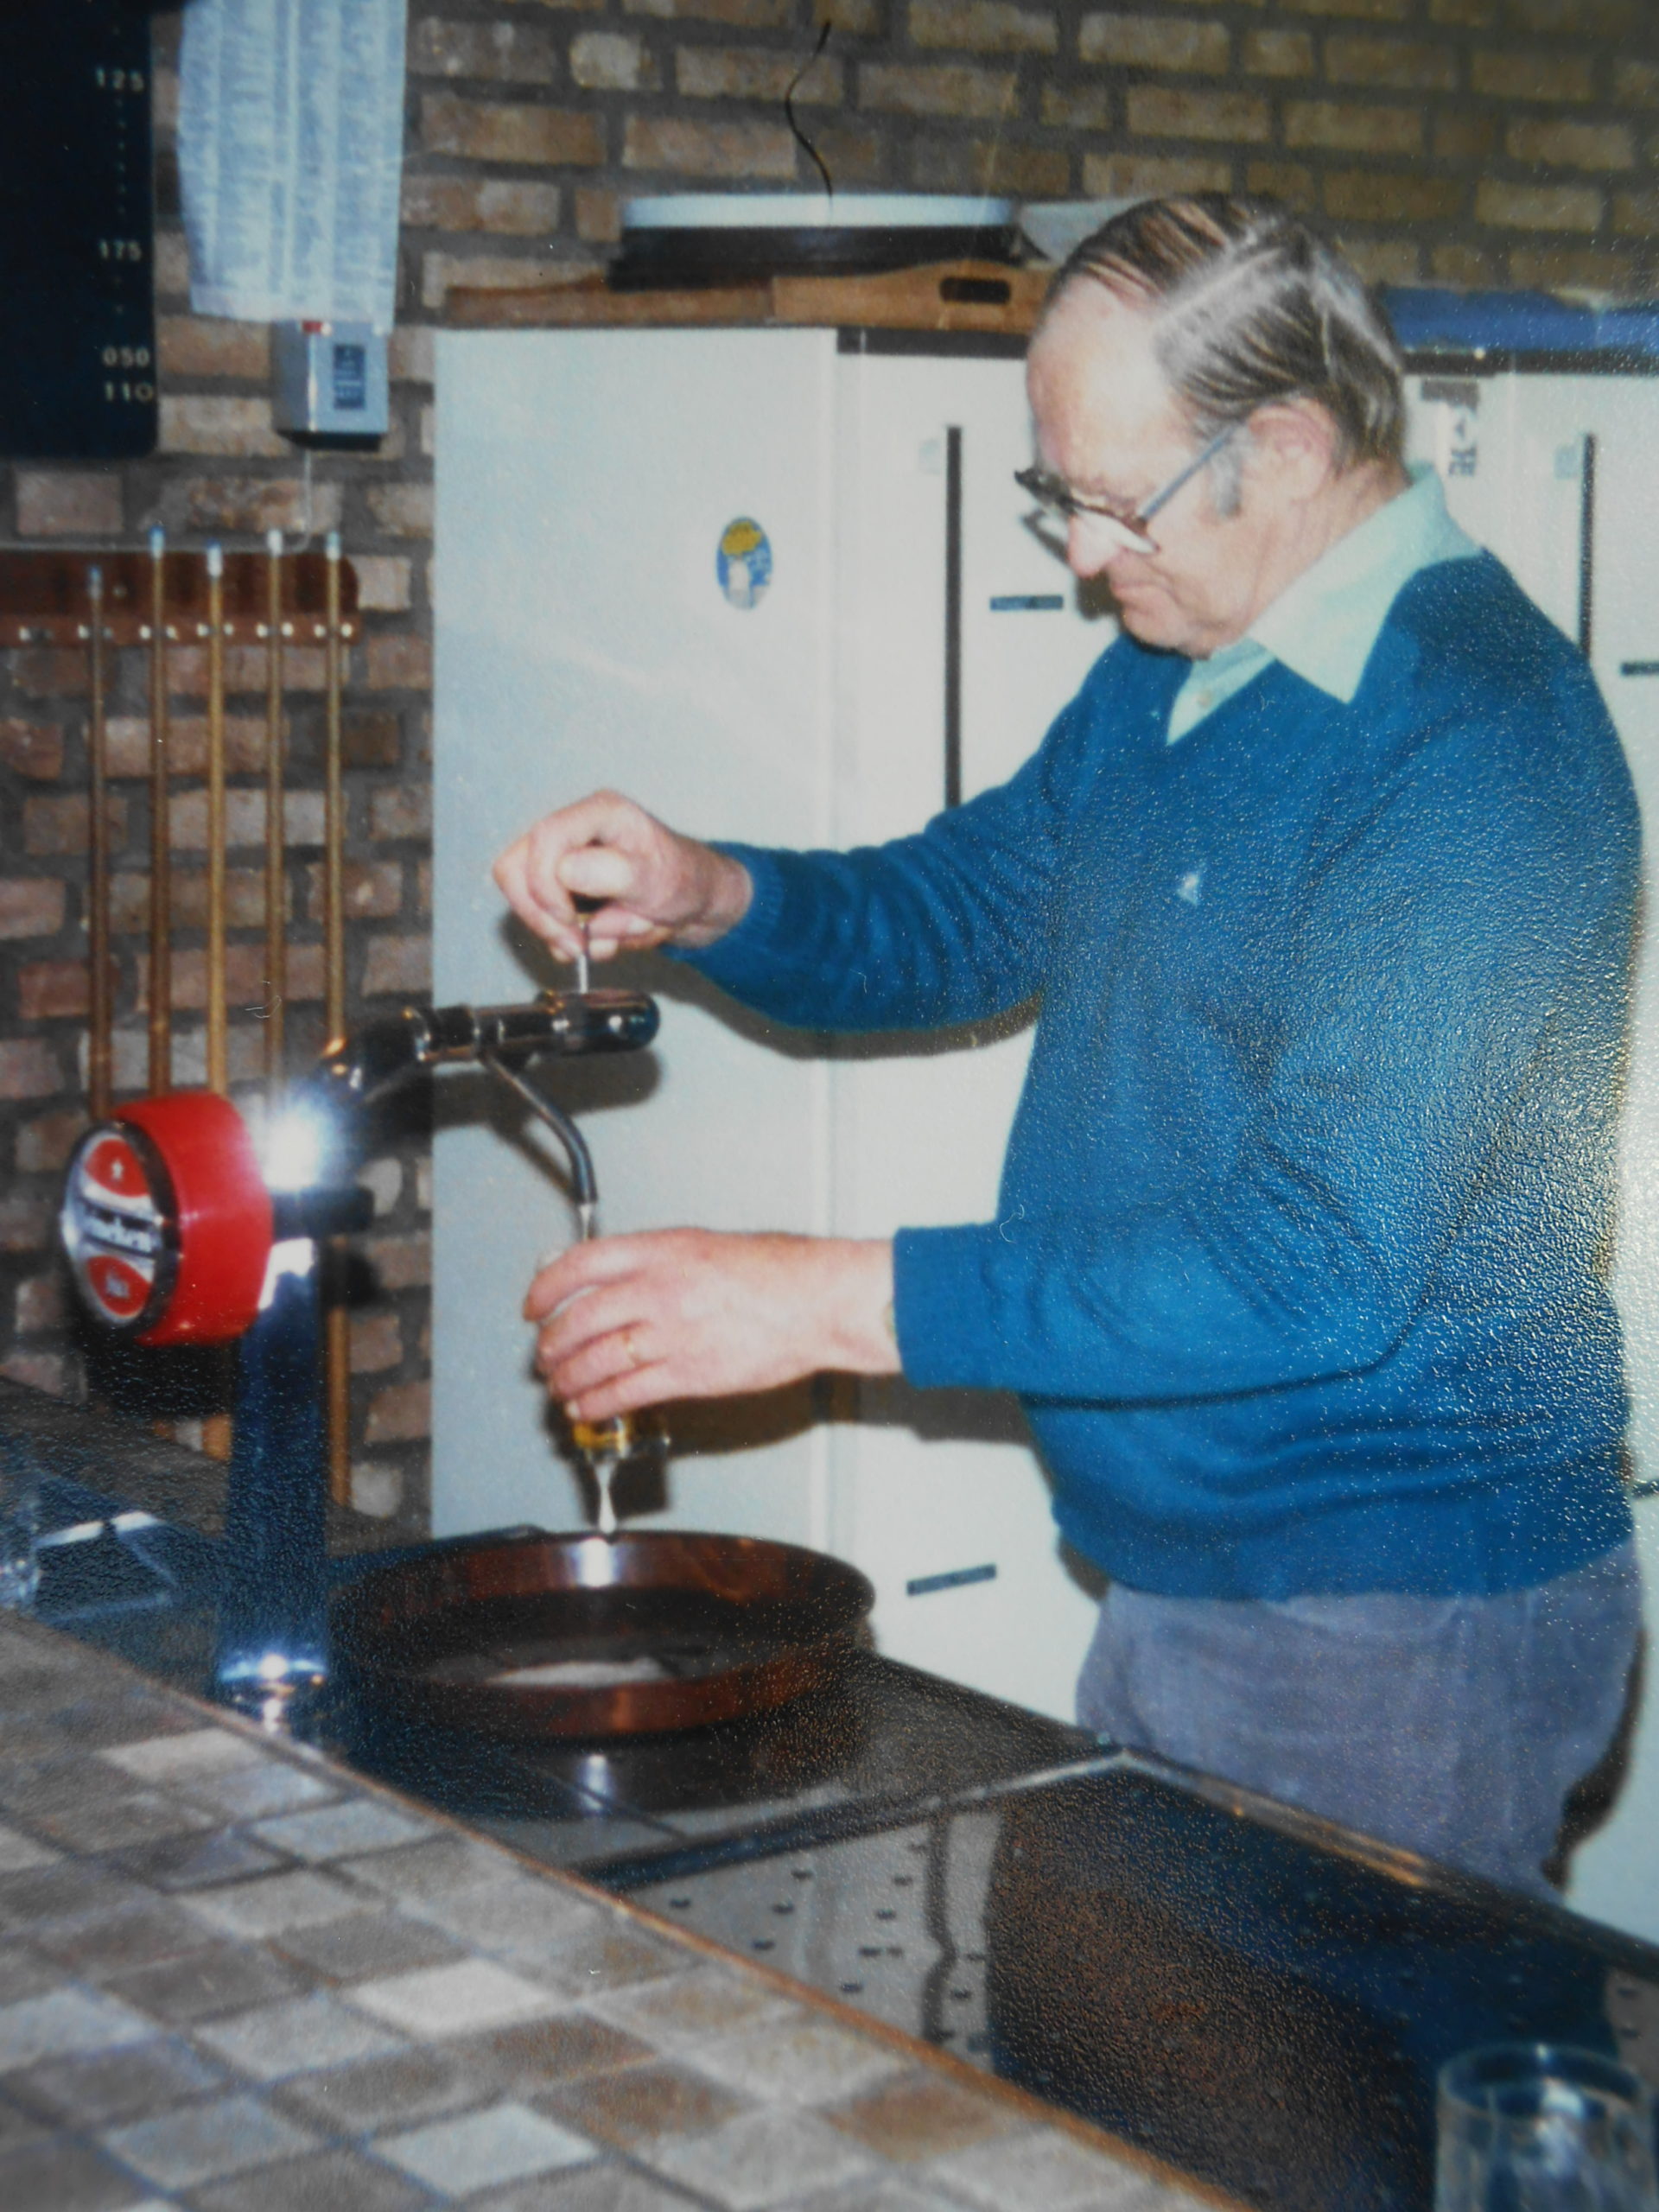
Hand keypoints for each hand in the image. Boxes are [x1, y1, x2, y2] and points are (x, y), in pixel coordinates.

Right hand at [493, 790, 751, 963]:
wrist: (697, 906)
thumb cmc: (685, 880)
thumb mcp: (658, 878)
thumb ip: (613, 872)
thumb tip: (565, 869)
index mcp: (598, 814)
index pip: (544, 838)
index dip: (545, 884)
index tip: (571, 919)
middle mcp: (574, 833)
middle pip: (516, 870)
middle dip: (544, 916)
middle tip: (577, 944)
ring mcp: (564, 863)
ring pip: (527, 901)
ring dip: (563, 933)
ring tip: (608, 940)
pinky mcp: (563, 892)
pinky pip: (543, 922)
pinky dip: (570, 943)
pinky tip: (605, 942)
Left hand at [526, 1230, 898, 1421]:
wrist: (816, 1301)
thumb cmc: (776, 1272)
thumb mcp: (705, 1246)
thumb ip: (658, 1262)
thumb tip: (618, 1283)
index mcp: (661, 1250)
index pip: (580, 1265)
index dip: (546, 1288)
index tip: (535, 1304)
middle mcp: (658, 1289)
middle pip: (579, 1319)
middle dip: (552, 1343)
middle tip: (545, 1354)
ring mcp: (670, 1333)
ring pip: (595, 1359)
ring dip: (568, 1377)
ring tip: (560, 1385)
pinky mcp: (687, 1373)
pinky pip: (625, 1392)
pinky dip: (597, 1402)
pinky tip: (587, 1407)